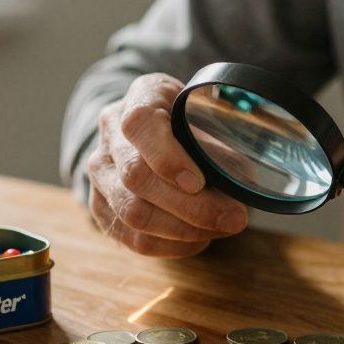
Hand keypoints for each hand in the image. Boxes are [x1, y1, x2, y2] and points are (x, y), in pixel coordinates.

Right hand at [86, 73, 248, 256]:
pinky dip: (170, 245)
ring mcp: (101, 173)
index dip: (166, 157)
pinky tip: (199, 239)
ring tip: (220, 229)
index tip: (198, 183)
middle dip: (190, 206)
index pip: (138, 125)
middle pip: (137, 177)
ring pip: (133, 213)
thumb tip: (242, 181)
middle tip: (234, 218)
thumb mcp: (207, 114)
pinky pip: (132, 237)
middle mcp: (111, 134)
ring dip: (183, 230)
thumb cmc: (186, 119)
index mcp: (139, 98)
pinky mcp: (101, 207)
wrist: (147, 130)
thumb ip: (219, 143)